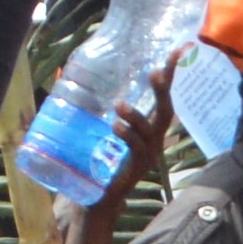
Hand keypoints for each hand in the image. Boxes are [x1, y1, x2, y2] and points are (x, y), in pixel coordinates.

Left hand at [91, 54, 180, 231]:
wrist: (102, 193)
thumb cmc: (102, 155)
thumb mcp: (98, 124)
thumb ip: (87, 101)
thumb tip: (64, 73)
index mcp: (149, 125)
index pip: (165, 96)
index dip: (171, 75)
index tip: (178, 50)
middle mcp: (155, 137)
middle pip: (167, 111)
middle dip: (163, 90)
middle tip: (155, 72)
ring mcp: (150, 153)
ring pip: (150, 130)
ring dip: (136, 115)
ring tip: (118, 106)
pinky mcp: (139, 166)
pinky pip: (137, 148)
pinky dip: (127, 135)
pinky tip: (115, 127)